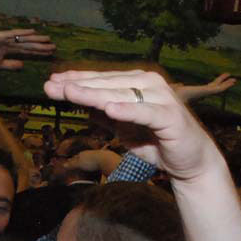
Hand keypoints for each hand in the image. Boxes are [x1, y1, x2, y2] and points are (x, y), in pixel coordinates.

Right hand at [0, 29, 54, 79]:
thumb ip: (10, 64)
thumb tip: (22, 65)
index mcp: (10, 49)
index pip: (27, 50)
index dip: (38, 52)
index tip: (49, 53)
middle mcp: (10, 42)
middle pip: (29, 44)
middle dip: (41, 46)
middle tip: (54, 47)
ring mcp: (6, 38)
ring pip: (24, 38)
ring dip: (36, 38)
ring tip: (48, 39)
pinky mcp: (0, 36)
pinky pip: (13, 34)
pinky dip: (22, 32)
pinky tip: (32, 31)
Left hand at [44, 70, 217, 181]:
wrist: (189, 161)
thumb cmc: (155, 141)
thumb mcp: (122, 128)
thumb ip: (103, 114)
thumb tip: (77, 102)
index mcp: (136, 83)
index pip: (101, 80)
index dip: (76, 80)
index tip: (51, 82)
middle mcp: (149, 84)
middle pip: (107, 85)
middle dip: (78, 86)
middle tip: (51, 87)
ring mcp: (161, 98)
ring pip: (121, 95)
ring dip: (94, 94)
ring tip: (70, 93)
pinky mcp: (170, 116)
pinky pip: (145, 113)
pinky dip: (128, 110)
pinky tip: (109, 109)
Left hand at [174, 72, 236, 102]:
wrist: (173, 97)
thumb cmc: (173, 95)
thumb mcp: (177, 88)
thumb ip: (178, 86)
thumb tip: (179, 85)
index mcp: (197, 93)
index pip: (209, 88)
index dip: (215, 84)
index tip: (219, 82)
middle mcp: (202, 94)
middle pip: (215, 87)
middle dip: (223, 83)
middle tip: (232, 79)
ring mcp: (205, 93)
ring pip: (218, 89)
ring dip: (226, 84)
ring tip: (234, 80)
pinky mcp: (206, 91)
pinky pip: (218, 89)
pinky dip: (225, 85)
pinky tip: (232, 81)